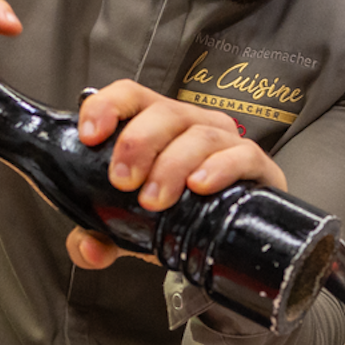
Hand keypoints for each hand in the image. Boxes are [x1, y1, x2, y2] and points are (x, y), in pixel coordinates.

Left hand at [64, 81, 286, 268]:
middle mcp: (190, 126)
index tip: (91, 136)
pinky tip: (200, 186)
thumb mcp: (128, 232)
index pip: (130, 95)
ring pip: (200, 135)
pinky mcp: (255, 167)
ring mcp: (225, 142)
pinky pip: (243, 155)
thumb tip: (89, 248)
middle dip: (138, 143)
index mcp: (154, 127)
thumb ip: (98, 239)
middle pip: (165, 112)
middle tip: (124, 181)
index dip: (108, 106)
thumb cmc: (174, 218)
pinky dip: (220, 168)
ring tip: (155, 199)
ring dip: (172, 165)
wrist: (223, 242)